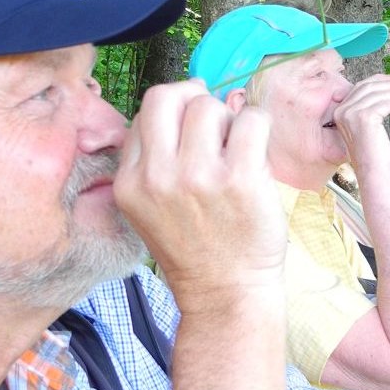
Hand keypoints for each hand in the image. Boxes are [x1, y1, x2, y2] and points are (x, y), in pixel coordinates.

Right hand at [115, 80, 285, 306]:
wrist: (226, 293)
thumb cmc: (195, 247)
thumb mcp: (148, 207)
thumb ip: (152, 158)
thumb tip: (186, 96)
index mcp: (130, 181)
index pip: (146, 111)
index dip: (175, 110)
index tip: (192, 129)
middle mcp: (158, 176)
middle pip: (171, 96)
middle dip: (196, 102)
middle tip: (215, 129)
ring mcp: (199, 176)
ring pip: (210, 105)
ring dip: (229, 119)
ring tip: (236, 150)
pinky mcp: (240, 178)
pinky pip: (251, 120)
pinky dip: (258, 127)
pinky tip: (257, 154)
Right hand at [332, 74, 389, 178]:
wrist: (371, 169)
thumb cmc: (370, 150)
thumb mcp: (363, 125)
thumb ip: (365, 107)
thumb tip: (383, 88)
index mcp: (340, 110)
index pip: (359, 87)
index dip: (377, 80)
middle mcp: (342, 110)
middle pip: (368, 88)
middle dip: (388, 85)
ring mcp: (352, 113)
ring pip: (378, 95)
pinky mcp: (365, 118)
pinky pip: (385, 104)